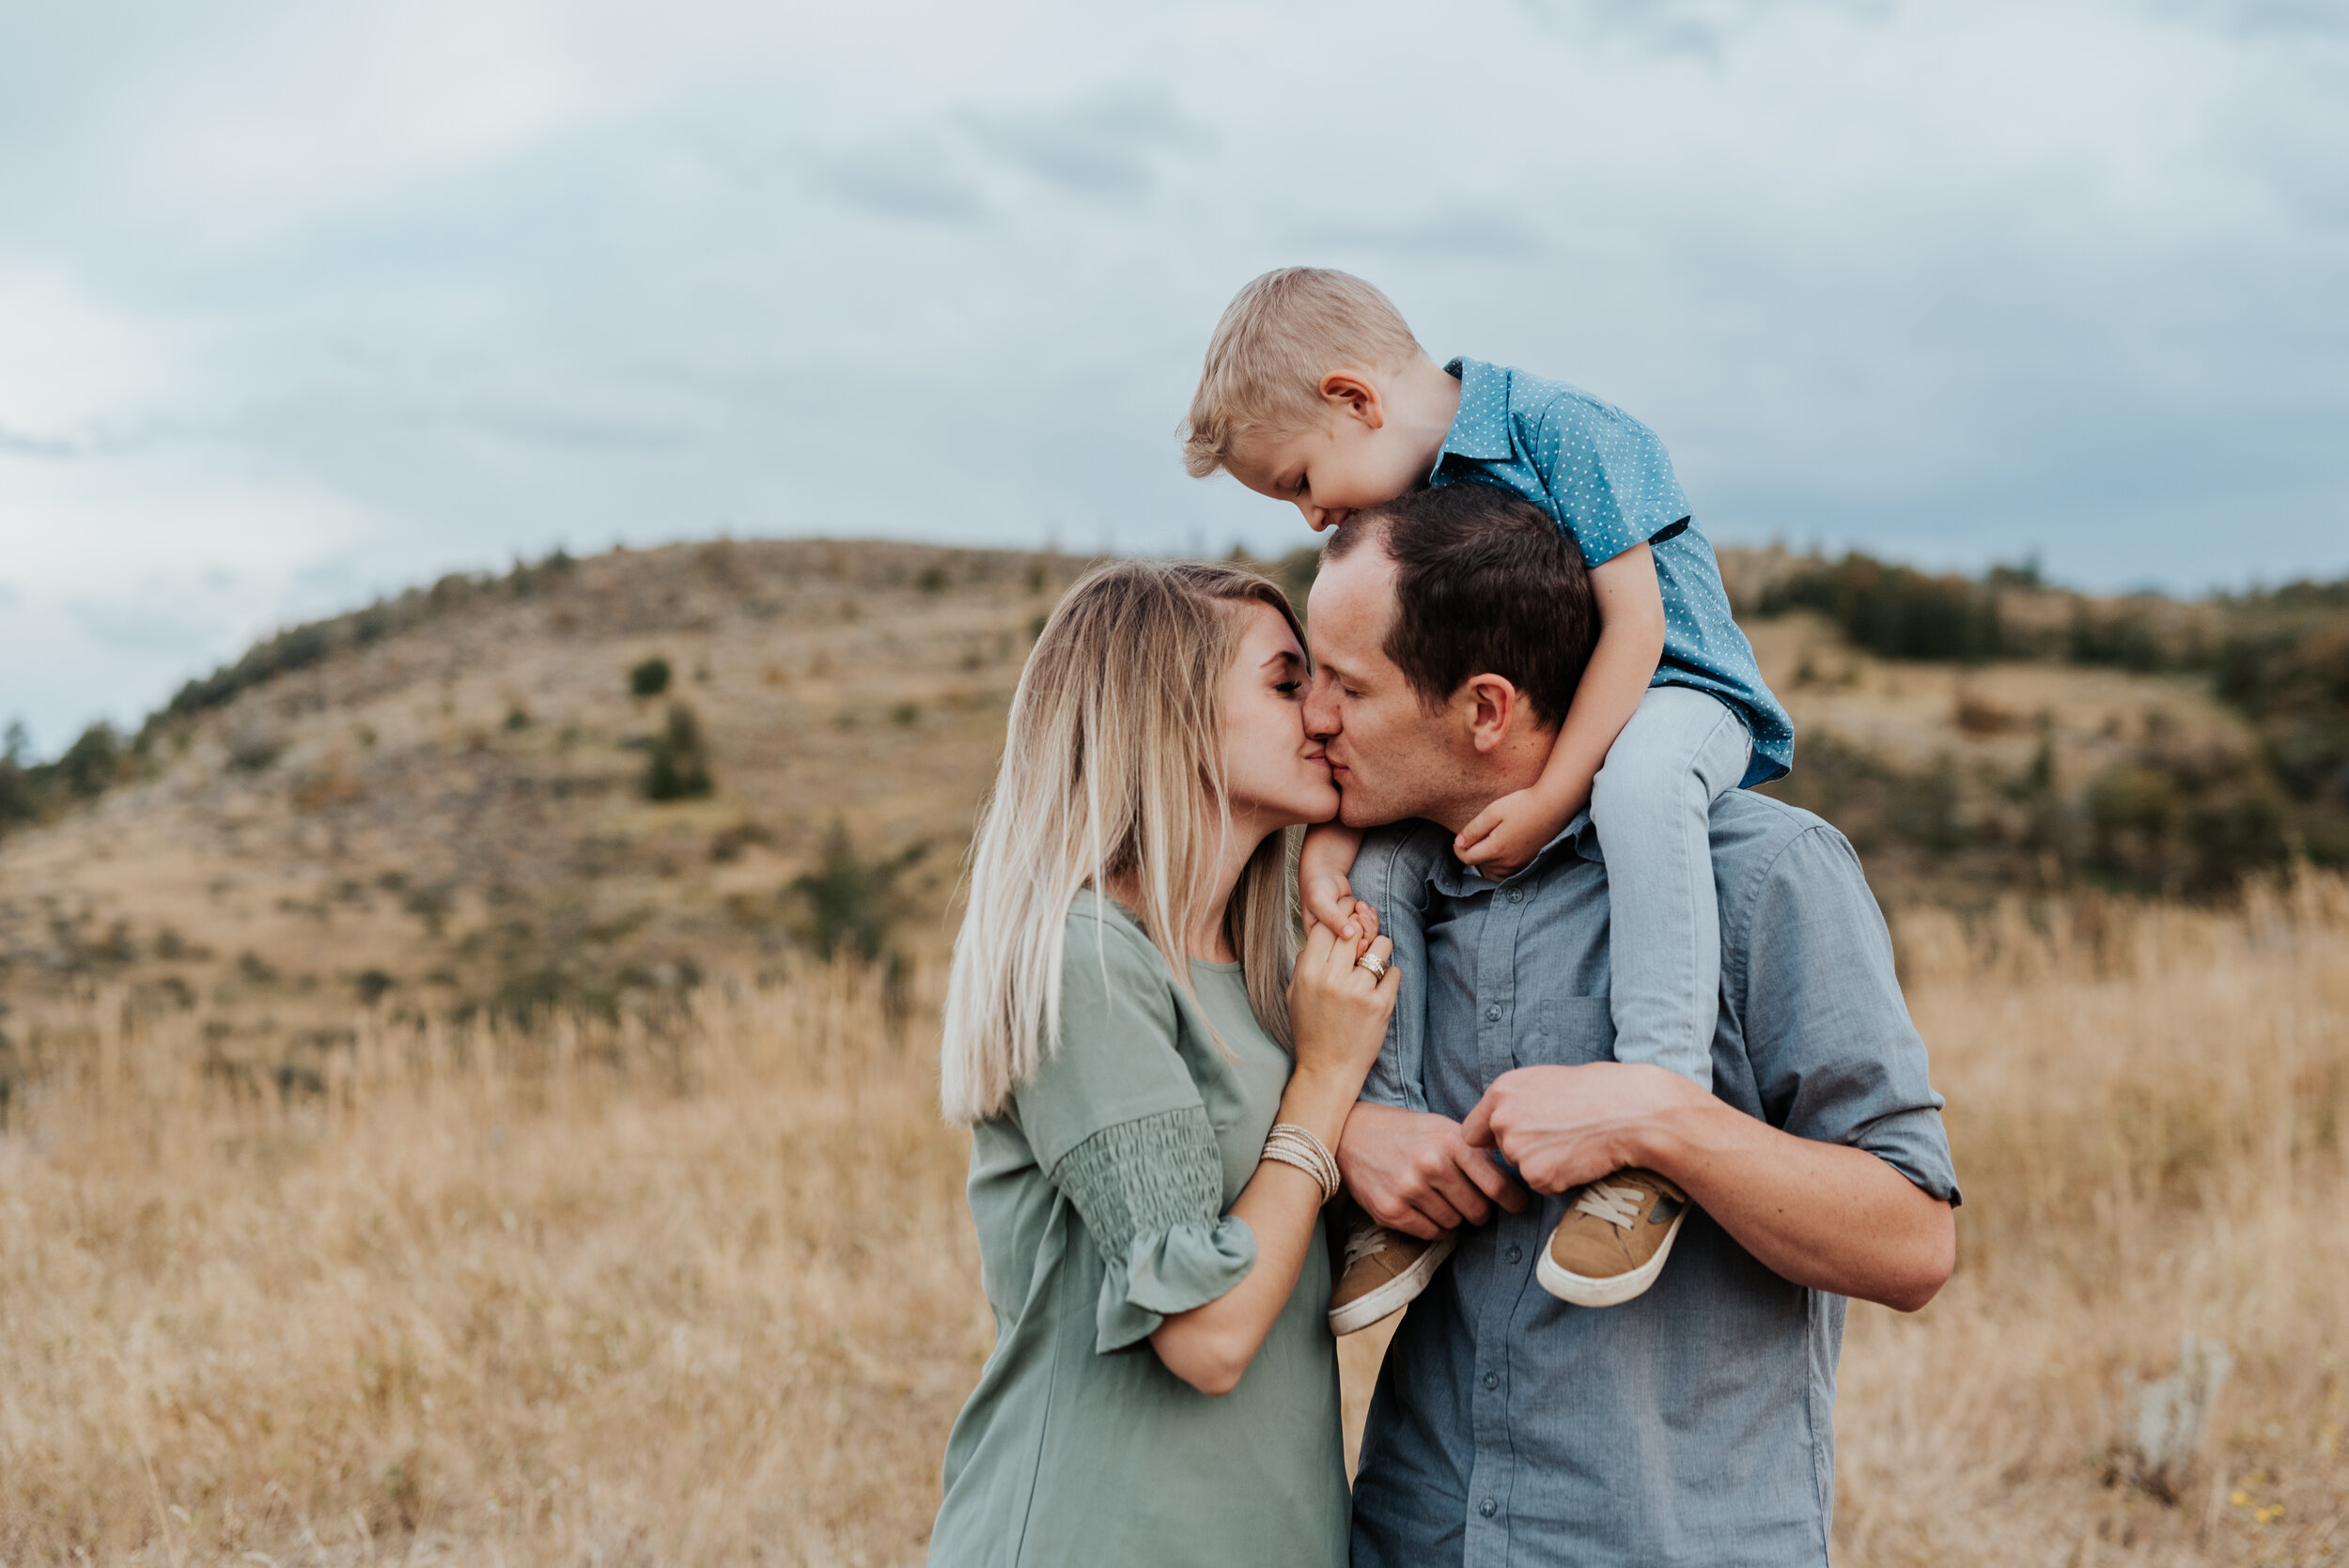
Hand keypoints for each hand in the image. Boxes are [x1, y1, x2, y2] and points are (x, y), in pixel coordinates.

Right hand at [1285, 921, 1397, 1090]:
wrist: (1328, 1070)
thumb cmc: (1311, 1031)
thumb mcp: (1294, 995)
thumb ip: (1304, 963)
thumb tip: (1321, 934)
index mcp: (1308, 973)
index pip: (1326, 928)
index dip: (1339, 919)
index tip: (1347, 919)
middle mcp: (1333, 979)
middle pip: (1354, 931)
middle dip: (1363, 929)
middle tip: (1365, 936)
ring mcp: (1358, 992)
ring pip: (1381, 945)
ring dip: (1380, 950)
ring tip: (1374, 963)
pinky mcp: (1381, 1005)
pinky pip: (1394, 972)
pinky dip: (1390, 976)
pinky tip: (1380, 987)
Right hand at [1298, 821, 1367, 939]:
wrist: (1324, 872)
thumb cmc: (1316, 887)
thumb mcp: (1321, 902)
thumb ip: (1333, 919)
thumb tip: (1349, 935)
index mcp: (1319, 943)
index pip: (1340, 957)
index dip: (1355, 949)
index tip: (1360, 934)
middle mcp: (1333, 942)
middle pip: (1357, 950)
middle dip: (1365, 932)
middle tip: (1361, 912)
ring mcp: (1346, 934)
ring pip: (1367, 939)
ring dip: (1370, 923)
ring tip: (1362, 906)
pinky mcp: (1356, 925)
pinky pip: (1371, 929)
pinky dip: (1372, 918)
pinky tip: (1367, 908)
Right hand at [1336, 1102, 1529, 1239]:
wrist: (1352, 1135)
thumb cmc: (1406, 1132)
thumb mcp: (1442, 1128)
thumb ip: (1473, 1152)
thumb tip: (1511, 1181)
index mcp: (1450, 1141)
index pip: (1495, 1183)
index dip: (1512, 1200)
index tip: (1519, 1206)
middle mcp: (1431, 1165)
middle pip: (1478, 1210)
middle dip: (1480, 1211)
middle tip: (1473, 1205)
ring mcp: (1410, 1189)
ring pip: (1455, 1224)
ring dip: (1455, 1218)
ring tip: (1441, 1200)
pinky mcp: (1391, 1210)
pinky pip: (1431, 1233)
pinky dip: (1436, 1228)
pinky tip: (1428, 1211)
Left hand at [1453, 782, 1581, 879]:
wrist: (1554, 806)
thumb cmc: (1523, 805)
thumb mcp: (1493, 812)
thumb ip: (1474, 829)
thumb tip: (1458, 843)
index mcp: (1496, 849)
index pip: (1467, 858)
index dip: (1458, 849)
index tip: (1459, 839)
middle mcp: (1507, 863)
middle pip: (1479, 865)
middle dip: (1473, 852)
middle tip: (1478, 834)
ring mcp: (1519, 865)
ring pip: (1493, 870)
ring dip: (1486, 859)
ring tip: (1490, 839)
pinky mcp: (1528, 863)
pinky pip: (1507, 871)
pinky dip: (1500, 863)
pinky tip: (1503, 847)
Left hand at [1460, 1062, 1703, 1193]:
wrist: (1632, 1110)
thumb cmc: (1598, 1090)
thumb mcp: (1546, 1080)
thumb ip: (1516, 1101)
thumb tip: (1498, 1122)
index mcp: (1501, 1091)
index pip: (1471, 1132)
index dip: (1491, 1139)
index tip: (1512, 1140)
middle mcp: (1502, 1119)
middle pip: (1501, 1152)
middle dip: (1524, 1151)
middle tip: (1560, 1137)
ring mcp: (1518, 1149)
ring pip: (1522, 1170)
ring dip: (1544, 1165)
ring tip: (1574, 1143)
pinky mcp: (1538, 1175)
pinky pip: (1543, 1186)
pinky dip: (1560, 1180)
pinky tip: (1580, 1158)